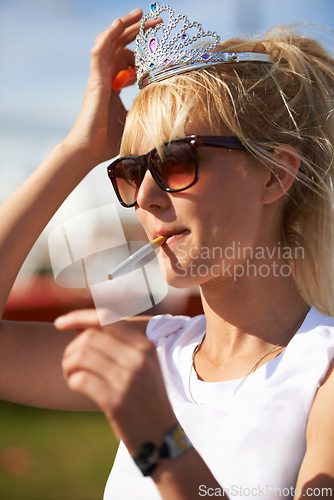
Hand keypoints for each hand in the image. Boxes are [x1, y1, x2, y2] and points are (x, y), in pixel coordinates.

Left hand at [56, 309, 176, 454]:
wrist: (162, 436)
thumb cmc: (145, 398)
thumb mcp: (142, 366)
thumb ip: (117, 345)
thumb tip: (78, 328)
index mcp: (145, 345)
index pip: (106, 319)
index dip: (79, 317)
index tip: (59, 323)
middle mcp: (139, 358)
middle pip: (89, 337)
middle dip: (71, 349)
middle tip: (69, 364)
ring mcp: (129, 379)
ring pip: (82, 356)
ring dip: (68, 365)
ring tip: (71, 375)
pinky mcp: (117, 401)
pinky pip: (81, 379)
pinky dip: (72, 381)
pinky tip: (76, 386)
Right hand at [63, 9, 156, 167]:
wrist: (89, 150)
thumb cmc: (107, 140)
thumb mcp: (132, 121)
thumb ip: (142, 109)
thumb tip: (160, 106)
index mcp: (113, 85)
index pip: (127, 58)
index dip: (141, 48)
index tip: (159, 43)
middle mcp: (105, 77)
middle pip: (120, 45)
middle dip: (138, 31)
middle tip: (156, 21)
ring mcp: (99, 77)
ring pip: (109, 42)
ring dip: (124, 26)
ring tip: (140, 13)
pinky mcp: (94, 80)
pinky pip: (99, 51)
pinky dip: (108, 35)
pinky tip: (120, 23)